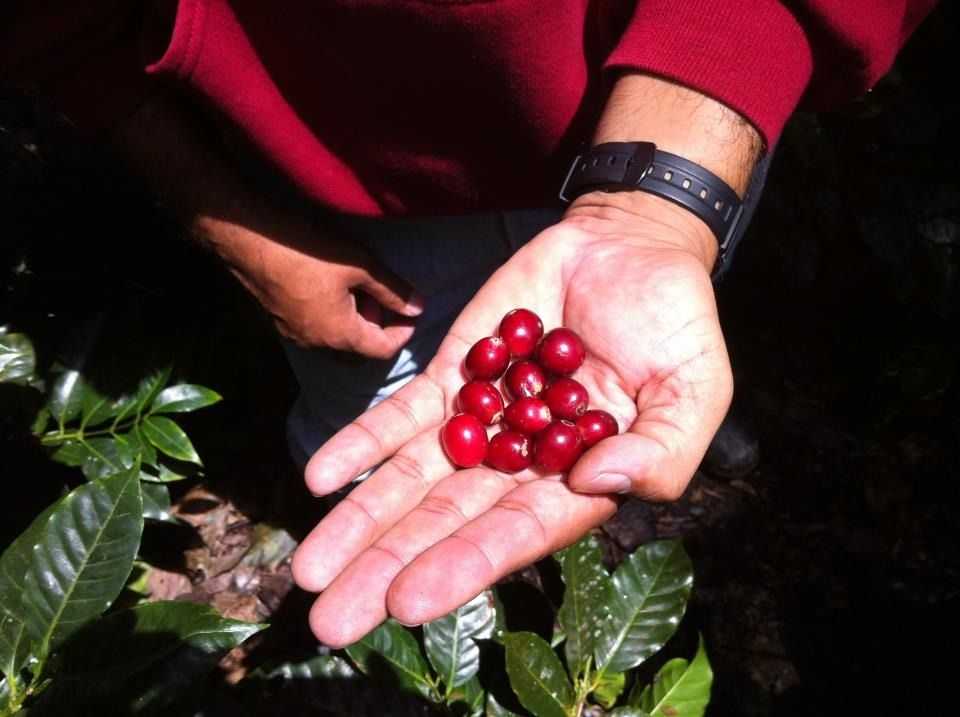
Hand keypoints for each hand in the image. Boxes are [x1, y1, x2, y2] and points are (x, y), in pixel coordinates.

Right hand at [200, 212, 423, 356]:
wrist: (248, 240)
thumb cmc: (308, 252)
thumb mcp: (360, 266)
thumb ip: (392, 289)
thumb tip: (420, 308)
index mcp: (341, 336)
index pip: (383, 349)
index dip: (404, 332)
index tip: (411, 310)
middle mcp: (317, 344)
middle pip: (359, 352)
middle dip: (377, 331)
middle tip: (382, 299)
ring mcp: (294, 335)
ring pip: (335, 342)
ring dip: (354, 323)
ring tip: (358, 289)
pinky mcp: (279, 322)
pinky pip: (315, 331)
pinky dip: (332, 319)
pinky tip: (332, 289)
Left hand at [291, 192, 732, 646]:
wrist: (629, 249)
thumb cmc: (674, 326)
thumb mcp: (695, 390)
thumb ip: (662, 449)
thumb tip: (600, 481)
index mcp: (576, 482)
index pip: (514, 534)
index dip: (464, 566)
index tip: (408, 602)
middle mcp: (517, 464)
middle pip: (445, 523)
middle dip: (389, 568)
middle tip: (331, 620)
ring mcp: (480, 419)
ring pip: (411, 480)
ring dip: (360, 521)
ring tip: (309, 569)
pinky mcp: (453, 373)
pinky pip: (402, 415)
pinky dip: (362, 444)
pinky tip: (320, 477)